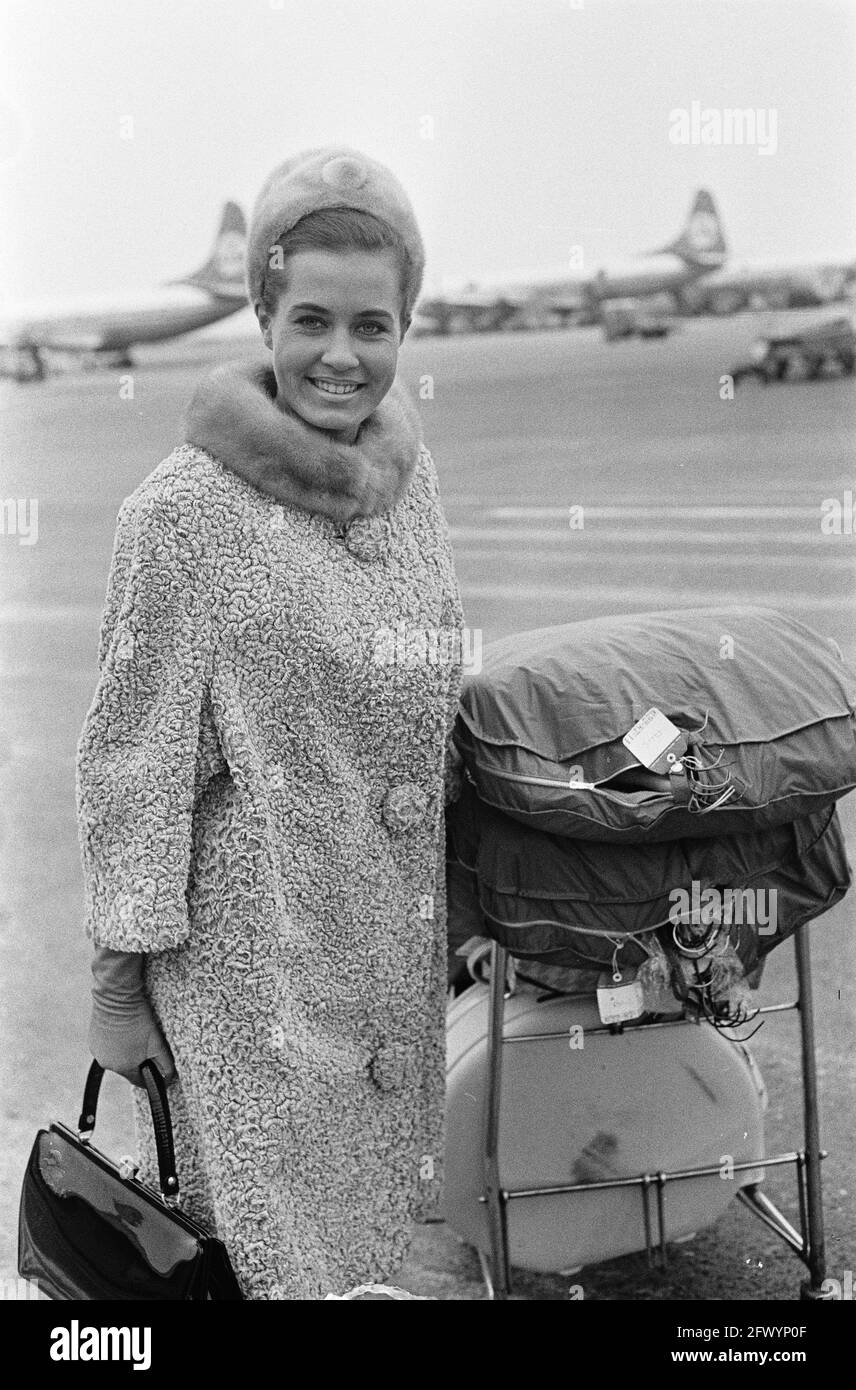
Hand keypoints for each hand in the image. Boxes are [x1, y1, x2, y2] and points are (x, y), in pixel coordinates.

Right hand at [88, 946, 177, 1088]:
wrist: (116, 997)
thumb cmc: (138, 1019)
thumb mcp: (157, 1043)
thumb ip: (165, 1064)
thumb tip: (168, 1079)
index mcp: (123, 1067)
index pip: (139, 1081)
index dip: (150, 1073)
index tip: (155, 1063)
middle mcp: (107, 1063)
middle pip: (127, 1068)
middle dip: (137, 1060)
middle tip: (145, 1042)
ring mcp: (97, 1052)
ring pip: (116, 1057)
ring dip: (125, 1050)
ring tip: (133, 1033)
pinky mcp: (92, 1040)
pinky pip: (107, 1047)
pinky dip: (115, 1041)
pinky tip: (122, 1028)